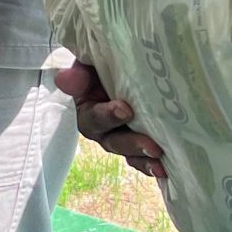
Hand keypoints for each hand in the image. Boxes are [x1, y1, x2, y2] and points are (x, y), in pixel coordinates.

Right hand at [57, 59, 165, 178]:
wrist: (121, 65)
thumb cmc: (103, 63)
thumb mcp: (88, 64)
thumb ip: (78, 73)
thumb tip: (64, 80)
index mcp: (86, 110)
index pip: (93, 117)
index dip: (106, 116)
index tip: (125, 110)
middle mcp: (101, 130)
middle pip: (113, 142)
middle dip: (132, 144)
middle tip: (151, 145)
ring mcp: (121, 137)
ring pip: (130, 153)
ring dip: (144, 159)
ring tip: (161, 164)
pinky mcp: (138, 142)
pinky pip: (143, 158)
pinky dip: (153, 164)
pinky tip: (167, 168)